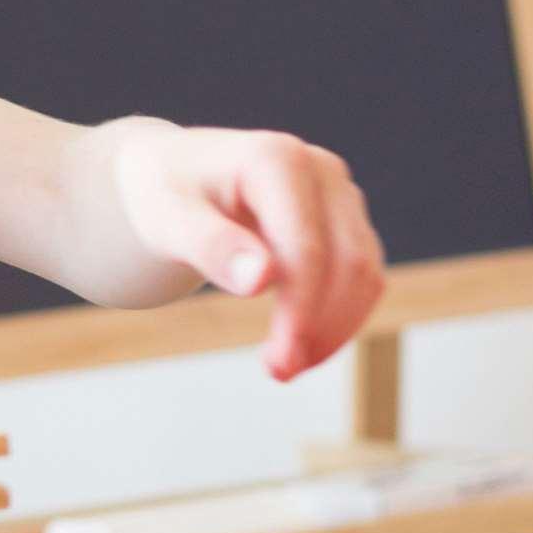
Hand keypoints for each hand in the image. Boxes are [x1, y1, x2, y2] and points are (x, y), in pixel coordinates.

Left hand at [112, 126, 386, 380]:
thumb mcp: (169, 220)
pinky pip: (364, 275)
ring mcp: (340, 192)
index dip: (301, 311)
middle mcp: (320, 169)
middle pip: (348, 262)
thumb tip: (261, 280)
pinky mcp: (347, 219)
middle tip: (279, 372)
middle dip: (321, 326)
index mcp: (276, 160)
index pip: (306, 249)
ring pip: (365, 272)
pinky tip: (302, 344)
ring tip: (286, 365)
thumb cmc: (167, 195)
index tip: (279, 364)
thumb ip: (211, 246)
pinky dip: (341, 317)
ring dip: (336, 328)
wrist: (178, 176)